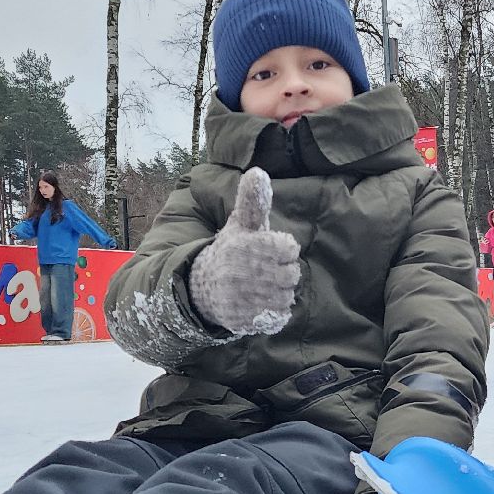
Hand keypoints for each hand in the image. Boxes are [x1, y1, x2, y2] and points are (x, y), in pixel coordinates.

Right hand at [189, 168, 300, 334]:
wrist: (202, 287)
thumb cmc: (232, 251)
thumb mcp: (241, 224)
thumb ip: (253, 201)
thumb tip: (257, 172)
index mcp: (245, 246)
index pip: (290, 249)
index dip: (284, 250)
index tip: (271, 250)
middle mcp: (242, 273)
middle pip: (292, 275)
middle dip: (283, 273)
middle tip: (267, 270)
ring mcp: (242, 299)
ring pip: (286, 298)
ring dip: (280, 293)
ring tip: (262, 286)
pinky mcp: (243, 321)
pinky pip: (278, 318)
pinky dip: (274, 312)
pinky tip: (260, 302)